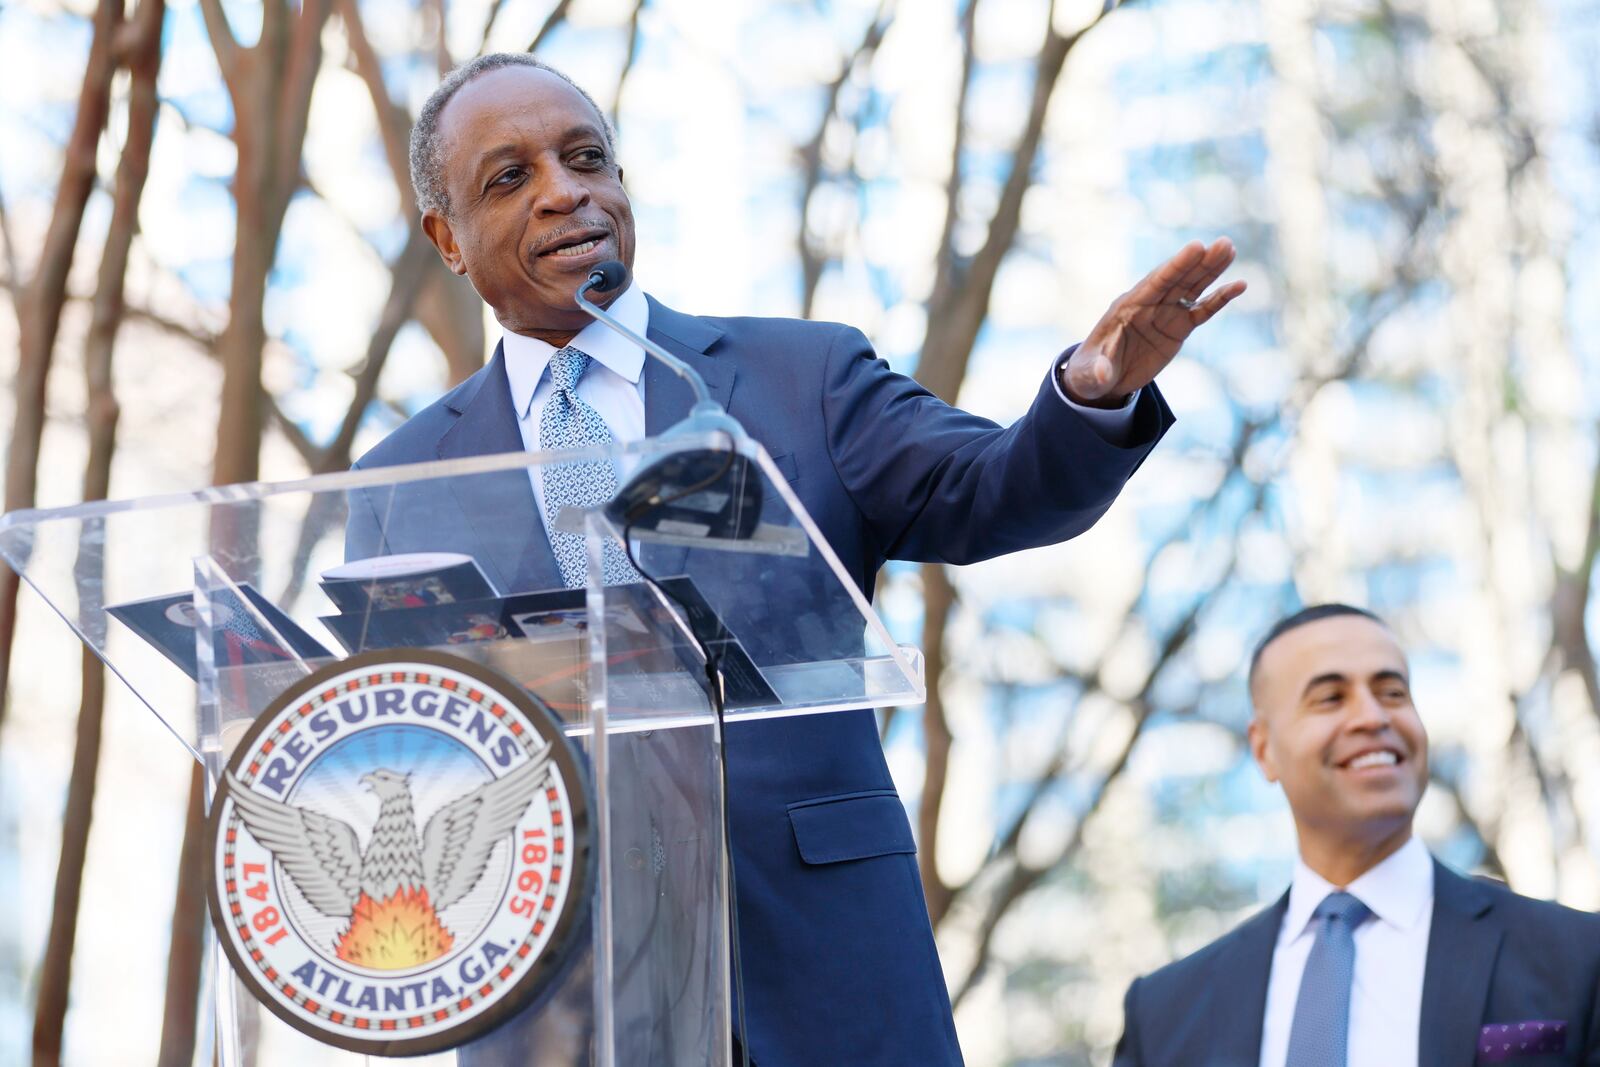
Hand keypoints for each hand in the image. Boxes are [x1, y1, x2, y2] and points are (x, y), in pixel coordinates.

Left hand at [1061, 237, 1247, 406]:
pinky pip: (1202, 311)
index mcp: (1127, 307)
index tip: (1196, 247)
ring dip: (1212, 270)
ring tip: (1230, 249)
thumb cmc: (1090, 372)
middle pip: (1178, 279)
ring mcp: (1165, 314)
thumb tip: (1101, 376)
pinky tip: (1239, 285)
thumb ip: (1098, 370)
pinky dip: (1219, 299)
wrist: (1101, 380)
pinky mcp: (1178, 328)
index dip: (1176, 265)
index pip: (1156, 282)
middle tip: (1224, 243)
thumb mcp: (1090, 373)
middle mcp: (1149, 304)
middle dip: (1200, 262)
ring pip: (1192, 288)